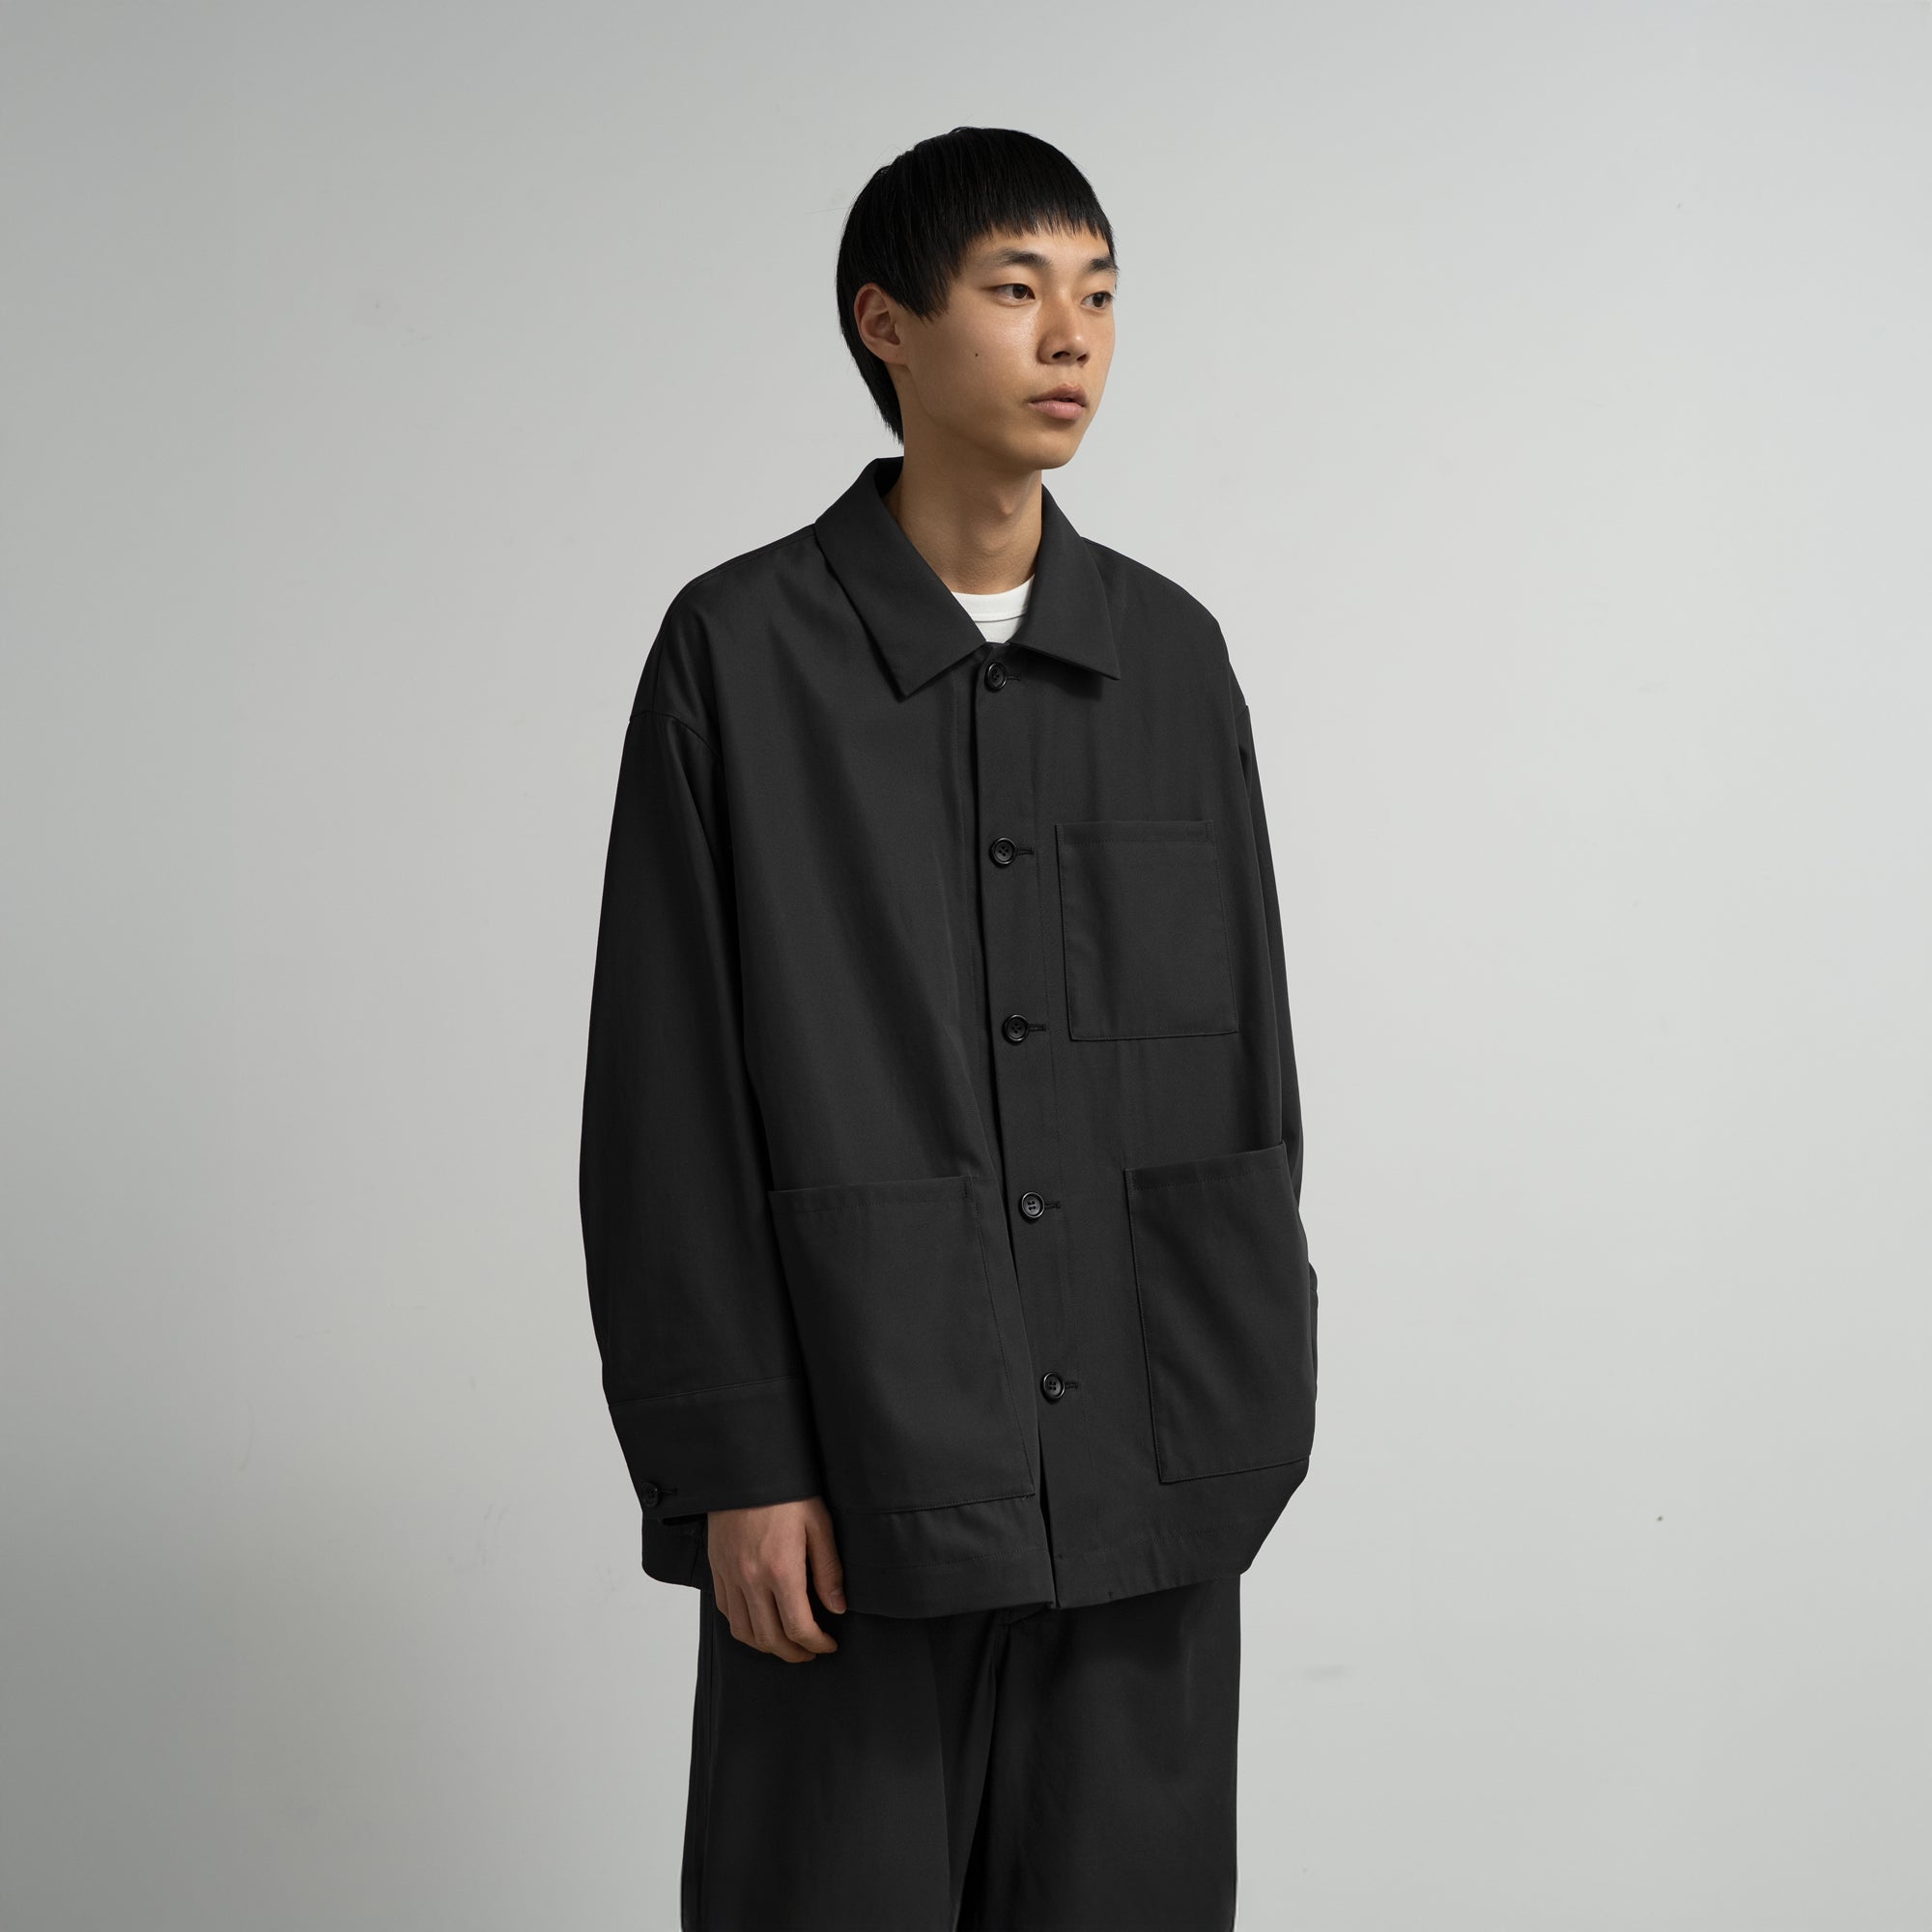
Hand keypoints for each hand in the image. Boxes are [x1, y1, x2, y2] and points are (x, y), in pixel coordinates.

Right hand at [705, 1496, 846, 1660]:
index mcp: (781, 1570)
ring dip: (766, 1645)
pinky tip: (759, 1621)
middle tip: (810, 1652)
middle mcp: (751, 1579)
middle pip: (770, 1638)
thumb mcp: (819, 1525)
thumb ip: (828, 1570)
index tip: (828, 1645)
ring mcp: (730, 1575)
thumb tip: (837, 1608)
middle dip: (793, 1653)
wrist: (747, 1467)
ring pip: (744, 1631)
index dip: (816, 1644)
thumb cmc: (788, 1492)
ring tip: (785, 1643)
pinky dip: (743, 1626)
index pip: (798, 1627)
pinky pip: (725, 1611)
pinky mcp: (716, 1568)